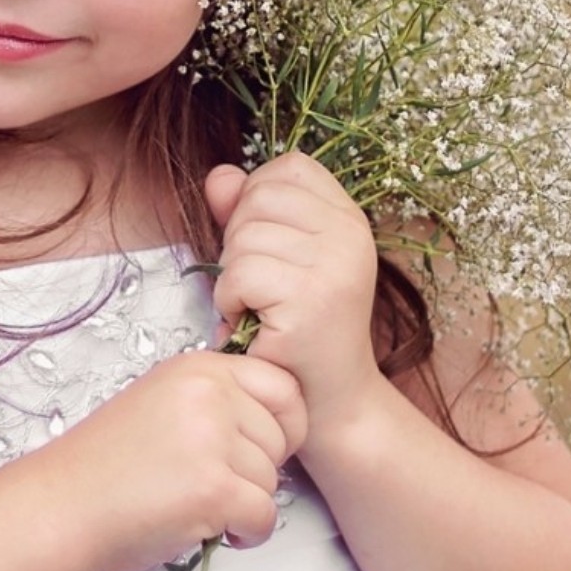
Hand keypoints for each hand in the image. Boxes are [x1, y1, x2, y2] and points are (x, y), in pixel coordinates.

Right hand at [20, 350, 306, 570]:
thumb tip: (272, 429)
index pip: (283, 387)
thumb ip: (212, 403)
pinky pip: (265, 516)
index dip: (283, 425)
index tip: (259, 450)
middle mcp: (210, 394)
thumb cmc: (104, 466)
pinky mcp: (214, 488)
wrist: (61, 506)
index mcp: (197, 369)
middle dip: (258, 471)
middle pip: (281, 438)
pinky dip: (247, 533)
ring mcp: (213, 440)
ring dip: (246, 504)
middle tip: (216, 485)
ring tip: (201, 508)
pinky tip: (213, 531)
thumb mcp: (159, 404)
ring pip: (273, 481)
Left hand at [204, 153, 389, 434]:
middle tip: (260, 287)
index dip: (258, 198)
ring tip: (258, 308)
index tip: (267, 246)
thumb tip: (220, 176)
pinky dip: (230, 302)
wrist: (330, 402)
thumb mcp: (276, 260)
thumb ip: (246, 212)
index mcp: (348, 218)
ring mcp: (335, 266)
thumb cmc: (296, 330)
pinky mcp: (312, 300)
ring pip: (244, 236)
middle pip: (260, 196)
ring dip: (233, 276)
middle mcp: (350, 234)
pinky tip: (252, 323)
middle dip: (239, 240)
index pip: (290, 168)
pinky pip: (239, 274)